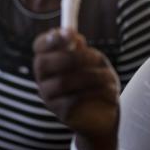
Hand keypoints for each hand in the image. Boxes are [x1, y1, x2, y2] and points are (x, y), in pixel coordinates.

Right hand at [32, 29, 118, 149]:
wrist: (105, 116)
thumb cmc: (97, 84)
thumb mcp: (94, 62)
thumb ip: (81, 50)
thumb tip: (73, 37)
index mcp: (49, 63)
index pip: (39, 46)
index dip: (51, 39)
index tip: (71, 34)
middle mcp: (43, 80)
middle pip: (43, 63)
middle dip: (72, 57)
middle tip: (96, 57)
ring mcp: (49, 98)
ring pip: (63, 81)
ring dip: (92, 76)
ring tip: (110, 78)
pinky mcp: (60, 113)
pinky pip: (74, 99)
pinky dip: (96, 93)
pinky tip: (110, 93)